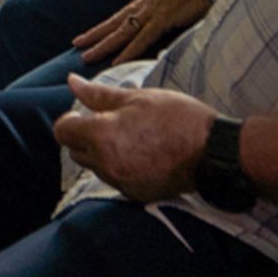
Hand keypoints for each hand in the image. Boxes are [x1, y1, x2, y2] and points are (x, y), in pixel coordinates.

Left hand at [55, 78, 215, 202]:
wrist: (214, 152)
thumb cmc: (176, 118)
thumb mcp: (136, 98)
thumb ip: (99, 94)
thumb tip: (72, 81)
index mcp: (102, 135)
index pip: (63, 131)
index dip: (71, 119)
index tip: (86, 113)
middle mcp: (107, 164)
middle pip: (75, 151)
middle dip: (84, 136)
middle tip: (109, 122)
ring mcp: (121, 182)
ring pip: (95, 166)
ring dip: (101, 152)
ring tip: (130, 137)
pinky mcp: (136, 194)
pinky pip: (114, 179)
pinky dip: (119, 167)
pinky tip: (141, 155)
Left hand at [69, 0, 223, 67]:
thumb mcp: (181, 1)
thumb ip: (170, 14)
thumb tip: (163, 27)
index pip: (123, 15)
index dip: (105, 26)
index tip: (90, 35)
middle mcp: (148, 2)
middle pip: (116, 22)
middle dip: (95, 35)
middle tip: (77, 45)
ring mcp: (155, 9)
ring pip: (123, 31)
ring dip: (104, 45)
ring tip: (87, 55)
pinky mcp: (165, 16)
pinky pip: (143, 37)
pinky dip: (129, 50)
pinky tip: (116, 60)